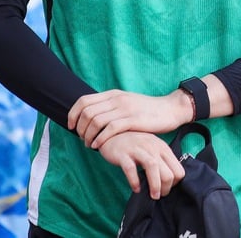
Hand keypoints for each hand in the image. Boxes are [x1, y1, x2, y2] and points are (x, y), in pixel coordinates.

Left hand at [69, 89, 190, 148]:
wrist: (169, 109)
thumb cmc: (147, 110)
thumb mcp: (126, 103)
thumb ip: (110, 107)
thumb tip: (91, 117)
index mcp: (113, 94)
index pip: (83, 101)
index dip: (73, 114)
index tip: (71, 127)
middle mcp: (117, 99)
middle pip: (87, 112)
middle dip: (79, 128)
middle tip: (82, 139)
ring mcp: (125, 108)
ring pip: (96, 121)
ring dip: (88, 136)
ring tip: (90, 145)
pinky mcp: (133, 120)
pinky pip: (110, 128)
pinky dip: (100, 138)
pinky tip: (98, 146)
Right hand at [95, 131, 185, 199]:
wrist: (112, 134)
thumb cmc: (134, 145)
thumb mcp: (152, 148)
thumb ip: (162, 160)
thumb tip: (171, 180)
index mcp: (162, 147)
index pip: (178, 169)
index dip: (175, 183)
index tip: (167, 188)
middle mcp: (152, 147)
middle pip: (168, 171)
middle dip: (166, 188)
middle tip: (159, 195)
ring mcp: (137, 149)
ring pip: (152, 167)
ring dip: (155, 185)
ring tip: (153, 196)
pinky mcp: (123, 154)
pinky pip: (130, 169)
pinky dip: (135, 181)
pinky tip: (136, 189)